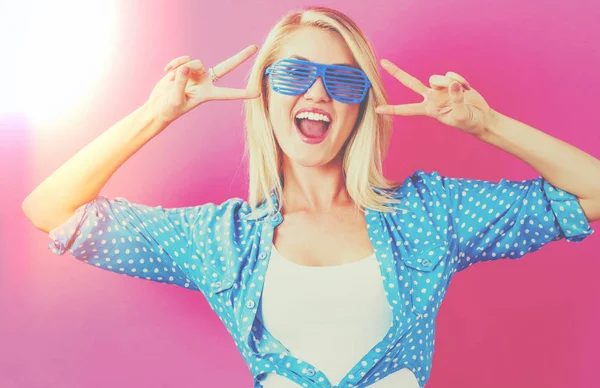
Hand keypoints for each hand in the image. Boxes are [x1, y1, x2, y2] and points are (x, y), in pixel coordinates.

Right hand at [146, 45, 261, 124]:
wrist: (158, 106)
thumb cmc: (168, 109)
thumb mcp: (175, 99)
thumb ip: (180, 83)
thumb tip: (186, 67)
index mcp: (208, 94)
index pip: (229, 94)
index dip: (243, 94)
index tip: (258, 93)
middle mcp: (206, 82)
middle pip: (226, 67)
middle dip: (240, 57)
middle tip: (254, 48)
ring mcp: (196, 74)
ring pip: (195, 62)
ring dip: (182, 68)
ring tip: (171, 79)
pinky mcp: (186, 68)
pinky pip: (184, 59)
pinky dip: (174, 63)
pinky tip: (166, 71)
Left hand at [375, 59, 495, 136]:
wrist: (481, 117)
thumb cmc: (469, 121)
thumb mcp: (462, 115)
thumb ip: (456, 100)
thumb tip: (452, 84)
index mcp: (429, 109)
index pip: (407, 110)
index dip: (392, 109)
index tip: (377, 109)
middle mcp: (431, 98)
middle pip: (410, 83)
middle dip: (397, 73)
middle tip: (382, 62)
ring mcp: (440, 89)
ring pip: (436, 77)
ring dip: (448, 81)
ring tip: (462, 92)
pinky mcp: (450, 82)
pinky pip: (451, 74)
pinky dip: (461, 80)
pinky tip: (468, 89)